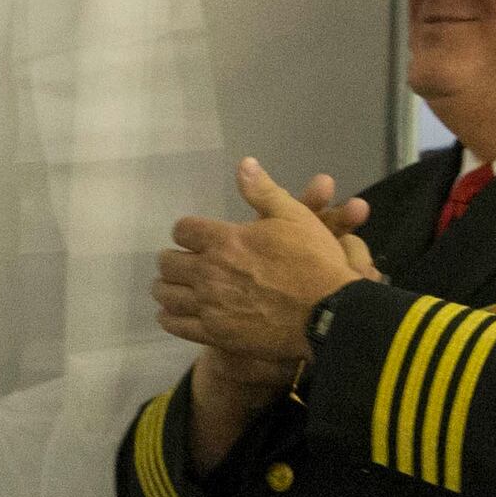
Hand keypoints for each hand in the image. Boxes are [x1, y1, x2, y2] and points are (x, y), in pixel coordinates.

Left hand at [151, 159, 359, 371]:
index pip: (182, 230)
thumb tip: (244, 164)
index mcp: (224, 240)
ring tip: (173, 287)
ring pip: (166, 294)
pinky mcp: (214, 333)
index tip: (193, 237)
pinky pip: (175, 324)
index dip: (186, 232)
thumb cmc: (314, 262)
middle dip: (172, 259)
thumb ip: (263, 192)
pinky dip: (168, 317)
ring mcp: (209, 304)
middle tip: (180, 262)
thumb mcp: (294, 217)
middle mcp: (209, 271)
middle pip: (168, 262)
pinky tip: (171, 314)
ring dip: (166, 287)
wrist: (329, 314)